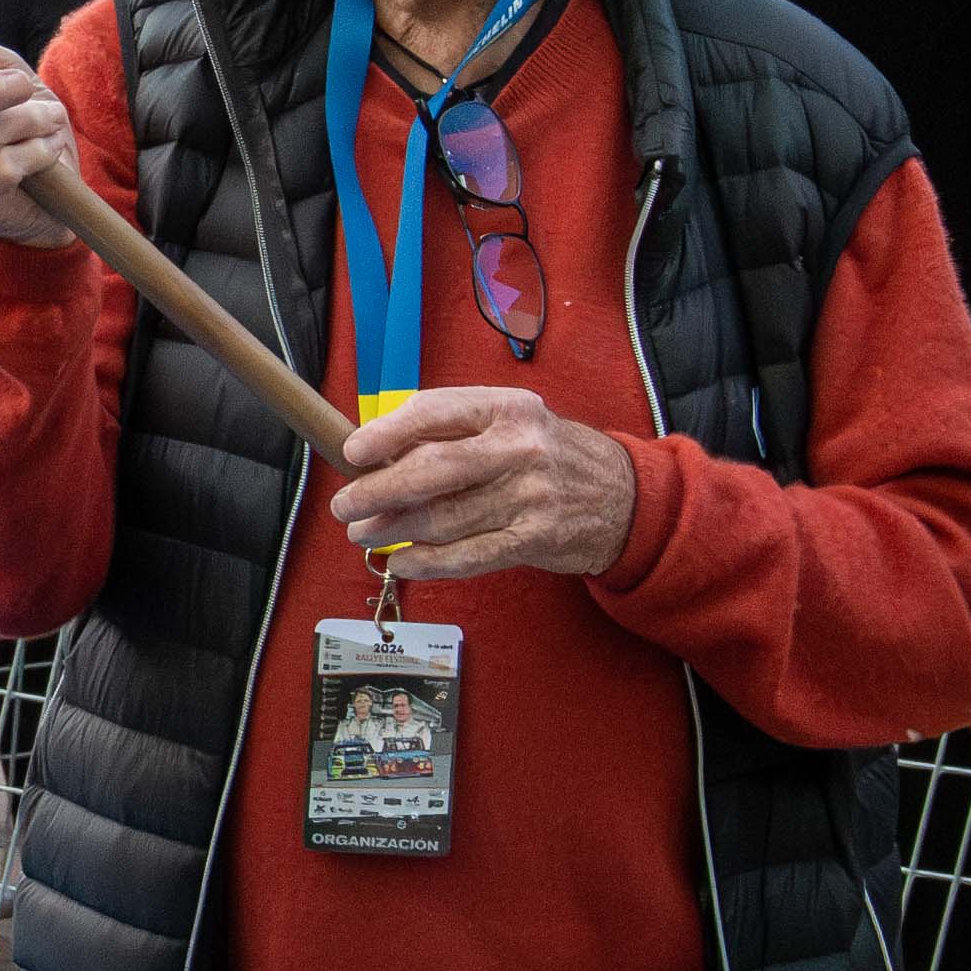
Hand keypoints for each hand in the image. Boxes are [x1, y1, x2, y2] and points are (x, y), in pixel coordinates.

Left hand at [325, 385, 639, 583]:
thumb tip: (378, 451)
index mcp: (508, 408)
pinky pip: (469, 555)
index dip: (386, 433)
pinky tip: (400, 561)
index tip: (353, 451)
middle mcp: (520, 448)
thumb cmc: (550, 455)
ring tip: (364, 533)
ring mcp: (529, 496)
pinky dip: (428, 562)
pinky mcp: (535, 538)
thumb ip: (454, 429)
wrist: (626, 496)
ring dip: (394, 529)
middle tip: (345, 505)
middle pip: (433, 469)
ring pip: (445, 516)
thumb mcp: (512, 421)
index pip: (434, 413)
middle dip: (378, 489)